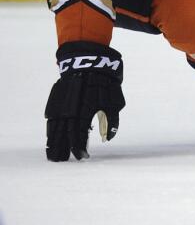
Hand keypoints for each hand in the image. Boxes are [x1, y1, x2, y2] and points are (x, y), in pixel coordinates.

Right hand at [45, 42, 124, 161]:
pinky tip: (51, 139)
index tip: (83, 156)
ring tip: (54, 156)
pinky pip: (51, 121)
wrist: (87, 64)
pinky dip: (51, 132)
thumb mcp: (114, 102)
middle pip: (63, 136)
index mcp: (83, 112)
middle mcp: (69, 111)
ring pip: (55, 129)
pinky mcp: (55, 102)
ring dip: (54, 143)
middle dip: (63, 149)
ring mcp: (60, 106)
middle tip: (63, 160)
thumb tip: (108, 138)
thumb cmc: (105, 84)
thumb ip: (111, 121)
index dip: (79, 148)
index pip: (78, 136)